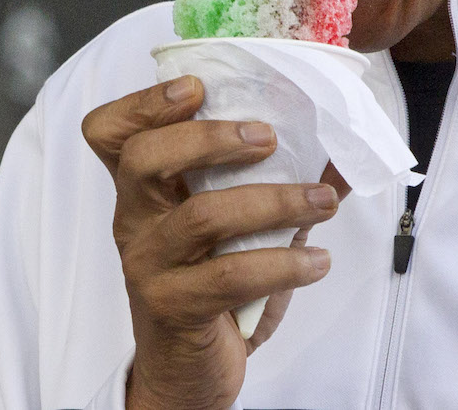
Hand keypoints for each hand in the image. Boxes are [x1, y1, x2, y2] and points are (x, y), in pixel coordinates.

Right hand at [82, 76, 342, 409]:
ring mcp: (149, 266)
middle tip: (268, 137)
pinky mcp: (174, 308)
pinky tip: (317, 260)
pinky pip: (229, 277)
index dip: (144, 102)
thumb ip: (280, 180)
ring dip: (274, 201)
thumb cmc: (215, 283)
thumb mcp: (239, 226)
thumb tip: (346, 147)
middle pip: (142, 158)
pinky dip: (284, 263)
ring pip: (201, 217)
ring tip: (322, 202)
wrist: (189, 370)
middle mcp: (135, 221)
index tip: (197, 86)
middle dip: (208, 137)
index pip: (111, 133)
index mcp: (144, 190)